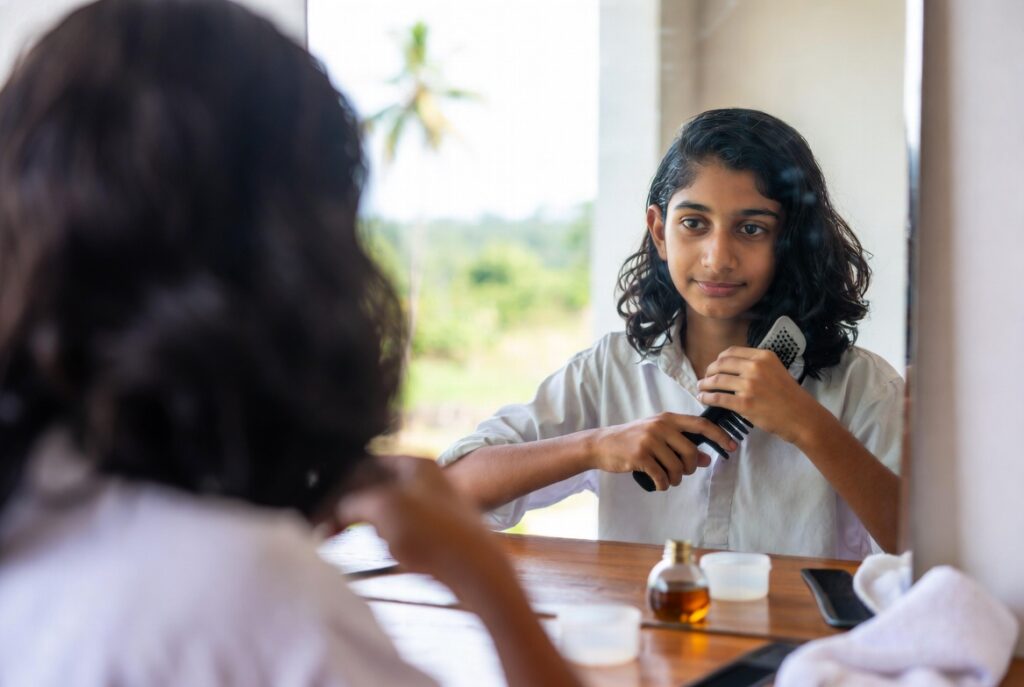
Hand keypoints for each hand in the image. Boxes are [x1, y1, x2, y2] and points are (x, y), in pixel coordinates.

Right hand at [335, 455, 508, 592]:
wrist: (477, 570)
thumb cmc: (433, 533)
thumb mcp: (383, 508)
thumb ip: (354, 503)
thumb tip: (340, 510)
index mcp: (414, 463)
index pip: (365, 465)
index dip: (340, 486)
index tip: (323, 509)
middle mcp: (425, 478)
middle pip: (374, 488)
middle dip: (352, 509)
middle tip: (330, 530)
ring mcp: (434, 504)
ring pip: (386, 511)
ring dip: (372, 526)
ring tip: (373, 542)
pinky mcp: (438, 531)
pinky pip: (403, 531)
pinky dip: (391, 540)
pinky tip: (397, 554)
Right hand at [589, 413, 736, 490]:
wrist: (602, 444)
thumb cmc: (633, 440)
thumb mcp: (658, 437)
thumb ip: (682, 444)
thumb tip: (707, 459)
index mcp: (668, 418)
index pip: (701, 424)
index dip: (719, 436)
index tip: (732, 446)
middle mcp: (660, 426)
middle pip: (691, 451)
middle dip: (690, 468)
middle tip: (682, 473)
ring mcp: (649, 440)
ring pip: (677, 467)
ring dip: (675, 479)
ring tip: (668, 479)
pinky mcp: (639, 456)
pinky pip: (662, 476)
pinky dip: (663, 485)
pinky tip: (658, 483)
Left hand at [697, 346, 823, 444]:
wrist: (802, 417)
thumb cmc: (790, 396)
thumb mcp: (776, 370)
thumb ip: (756, 366)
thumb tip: (732, 368)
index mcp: (763, 356)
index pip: (731, 352)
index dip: (718, 360)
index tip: (714, 367)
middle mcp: (755, 367)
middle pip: (720, 364)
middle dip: (709, 371)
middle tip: (705, 378)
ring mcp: (749, 385)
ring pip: (717, 380)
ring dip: (704, 384)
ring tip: (700, 388)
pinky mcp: (744, 404)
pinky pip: (718, 398)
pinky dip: (707, 398)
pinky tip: (703, 399)